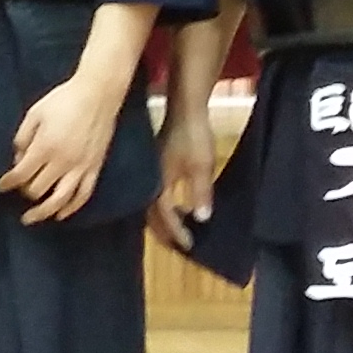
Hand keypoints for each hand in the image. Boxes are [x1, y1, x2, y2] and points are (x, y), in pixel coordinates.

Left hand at [1, 73, 126, 224]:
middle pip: (38, 189)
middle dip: (24, 192)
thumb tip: (18, 159)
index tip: (1, 186)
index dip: (8, 183)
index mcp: (45, 147)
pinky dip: (71, 208)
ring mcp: (80, 167)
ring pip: (60, 200)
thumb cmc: (62, 100)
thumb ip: (22, 137)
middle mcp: (62, 162)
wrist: (97, 94)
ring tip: (31, 218)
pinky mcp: (94, 168)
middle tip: (19, 190)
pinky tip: (61, 214)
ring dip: (43, 212)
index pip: (21, 174)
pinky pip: (83, 195)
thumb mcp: (35, 113)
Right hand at [147, 107, 219, 255]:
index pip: (164, 215)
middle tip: (177, 244)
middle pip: (151, 213)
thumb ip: (200, 193)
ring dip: (161, 219)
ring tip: (174, 230)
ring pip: (150, 203)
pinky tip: (172, 204)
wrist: (185, 107)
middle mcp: (150, 178)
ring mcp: (151, 170)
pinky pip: (154, 192)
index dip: (176, 231)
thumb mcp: (202, 167)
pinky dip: (161, 205)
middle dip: (163, 231)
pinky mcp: (154, 164)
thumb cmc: (194, 136)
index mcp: (159, 182)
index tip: (188, 245)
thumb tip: (201, 219)